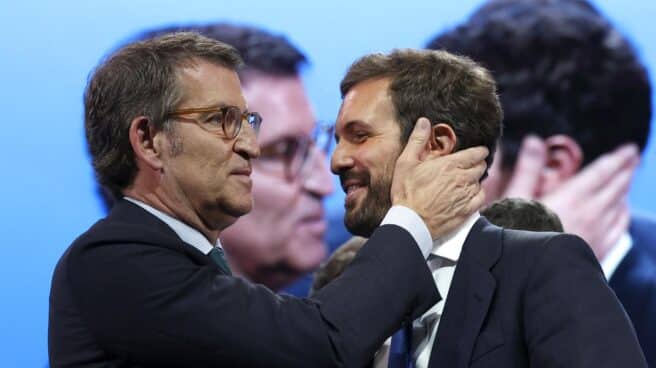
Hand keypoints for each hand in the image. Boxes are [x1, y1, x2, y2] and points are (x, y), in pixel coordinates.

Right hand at [391, 118, 487, 238]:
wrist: (411, 222)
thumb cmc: (406, 192)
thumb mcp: (406, 162)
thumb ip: (417, 140)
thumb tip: (424, 121)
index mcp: (450, 165)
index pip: (476, 153)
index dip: (479, 151)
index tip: (477, 151)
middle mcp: (462, 179)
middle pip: (481, 167)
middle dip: (477, 164)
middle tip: (469, 165)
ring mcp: (466, 196)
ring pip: (480, 182)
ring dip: (475, 180)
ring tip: (464, 181)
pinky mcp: (467, 211)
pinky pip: (481, 198)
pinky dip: (477, 194)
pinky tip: (467, 195)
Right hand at [501, 136, 638, 259]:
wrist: (530, 273)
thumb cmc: (516, 234)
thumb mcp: (515, 197)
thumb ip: (528, 168)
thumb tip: (534, 140)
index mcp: (572, 196)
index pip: (602, 171)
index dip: (618, 159)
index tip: (629, 149)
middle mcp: (591, 212)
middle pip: (616, 186)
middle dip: (626, 170)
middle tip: (634, 158)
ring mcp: (597, 233)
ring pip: (620, 206)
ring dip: (625, 190)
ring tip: (627, 179)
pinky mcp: (597, 250)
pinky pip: (619, 228)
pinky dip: (623, 214)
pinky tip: (622, 211)